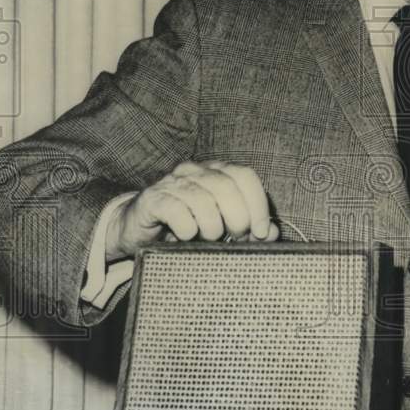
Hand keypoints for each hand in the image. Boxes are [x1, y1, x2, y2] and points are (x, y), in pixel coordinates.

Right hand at [107, 160, 276, 259]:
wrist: (138, 231)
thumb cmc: (186, 228)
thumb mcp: (222, 228)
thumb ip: (249, 228)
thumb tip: (271, 233)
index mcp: (216, 172)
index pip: (245, 176)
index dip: (258, 204)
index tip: (261, 232)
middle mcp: (195, 171)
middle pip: (227, 187)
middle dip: (238, 217)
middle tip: (235, 237)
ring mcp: (172, 182)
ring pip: (203, 199)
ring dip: (212, 226)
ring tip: (208, 238)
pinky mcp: (153, 199)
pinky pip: (177, 211)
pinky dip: (187, 228)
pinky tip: (186, 235)